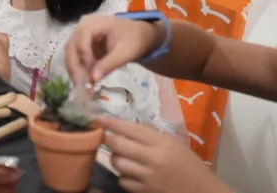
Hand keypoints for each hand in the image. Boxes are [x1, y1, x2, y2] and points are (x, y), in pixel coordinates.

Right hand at [65, 14, 163, 84]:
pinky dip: (79, 67)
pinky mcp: (81, 42)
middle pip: (71, 46)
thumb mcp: (125, 53)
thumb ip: (108, 64)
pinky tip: (85, 79)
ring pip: (70, 51)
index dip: (84, 58)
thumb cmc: (133, 40)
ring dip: (75, 68)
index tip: (91, 76)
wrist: (139, 34)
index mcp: (94, 23)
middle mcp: (82, 26)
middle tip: (80, 85)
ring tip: (83, 85)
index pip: (81, 40)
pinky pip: (76, 55)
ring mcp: (80, 33)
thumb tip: (93, 79)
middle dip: (74, 66)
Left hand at [102, 117, 231, 192]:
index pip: (131, 129)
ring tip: (120, 156)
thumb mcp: (173, 144)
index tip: (100, 119)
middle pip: (118, 145)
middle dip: (107, 139)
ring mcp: (148, 177)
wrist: (203, 191)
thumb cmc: (189, 165)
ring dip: (115, 158)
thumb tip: (123, 127)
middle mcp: (153, 158)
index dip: (112, 123)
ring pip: (117, 163)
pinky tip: (129, 173)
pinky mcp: (145, 191)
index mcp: (162, 143)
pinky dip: (123, 176)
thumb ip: (150, 136)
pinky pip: (123, 181)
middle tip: (104, 136)